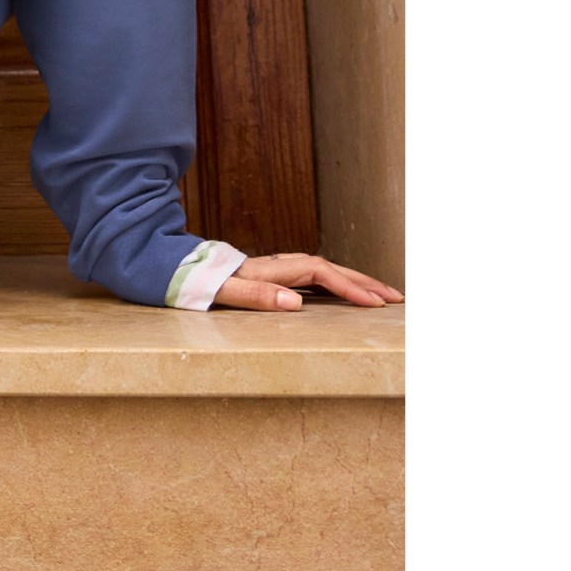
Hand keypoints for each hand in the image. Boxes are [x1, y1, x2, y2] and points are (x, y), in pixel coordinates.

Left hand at [210, 252, 402, 311]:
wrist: (174, 267)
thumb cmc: (196, 282)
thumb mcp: (222, 292)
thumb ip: (256, 296)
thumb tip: (295, 302)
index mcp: (269, 270)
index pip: (320, 274)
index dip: (349, 288)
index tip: (374, 304)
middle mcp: (276, 266)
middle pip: (329, 268)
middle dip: (364, 282)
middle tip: (397, 298)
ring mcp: (275, 269)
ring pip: (324, 271)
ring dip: (354, 281)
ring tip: (382, 296)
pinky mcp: (272, 276)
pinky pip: (313, 278)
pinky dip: (336, 284)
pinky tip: (345, 295)